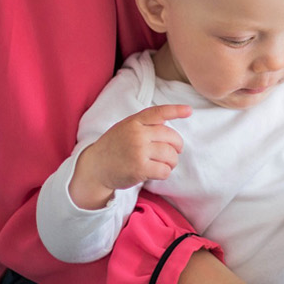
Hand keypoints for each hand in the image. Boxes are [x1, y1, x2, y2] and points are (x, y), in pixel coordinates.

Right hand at [70, 104, 189, 208]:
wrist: (95, 168)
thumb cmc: (114, 147)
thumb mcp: (125, 128)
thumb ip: (144, 124)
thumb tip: (168, 123)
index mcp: (134, 122)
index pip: (158, 113)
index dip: (175, 110)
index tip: (189, 110)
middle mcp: (137, 134)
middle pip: (171, 137)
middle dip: (177, 146)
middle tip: (174, 152)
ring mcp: (138, 151)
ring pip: (170, 155)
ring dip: (172, 162)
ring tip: (164, 164)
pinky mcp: (139, 168)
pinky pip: (164, 170)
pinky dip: (164, 173)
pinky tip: (156, 172)